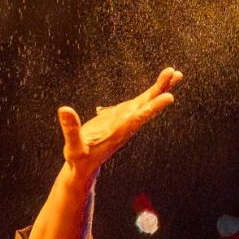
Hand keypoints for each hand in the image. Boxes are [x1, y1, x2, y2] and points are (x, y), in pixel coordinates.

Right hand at [58, 67, 182, 180]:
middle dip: (161, 90)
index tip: (168, 97)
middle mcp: (126, 125)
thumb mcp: (73, 148)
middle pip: (147, 106)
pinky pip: (140, 102)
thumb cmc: (79, 160)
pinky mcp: (122, 116)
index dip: (152, 107)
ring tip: (174, 72)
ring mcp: (126, 120)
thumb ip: (70, 130)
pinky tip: (160, 84)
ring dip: (160, 87)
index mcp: (117, 133)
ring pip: (146, 102)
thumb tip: (64, 110)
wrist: (85, 165)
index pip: (138, 118)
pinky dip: (151, 92)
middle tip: (174, 74)